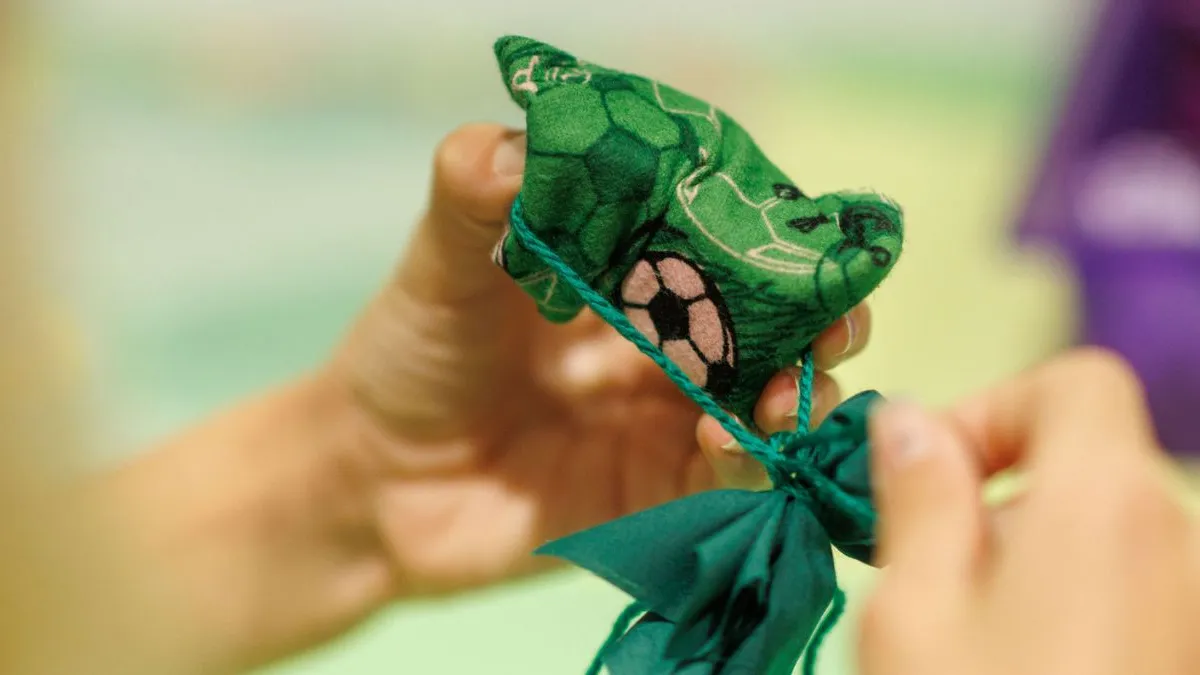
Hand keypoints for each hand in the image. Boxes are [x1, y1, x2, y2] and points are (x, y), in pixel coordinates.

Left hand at [329, 123, 873, 595]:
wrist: (369, 478)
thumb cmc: (410, 355)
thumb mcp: (441, 266)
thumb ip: (474, 199)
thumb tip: (516, 143)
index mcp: (628, 277)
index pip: (727, 247)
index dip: (776, 241)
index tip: (807, 238)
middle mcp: (664, 347)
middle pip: (773, 329)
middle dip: (819, 323)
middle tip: (836, 322)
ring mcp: (664, 422)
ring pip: (767, 407)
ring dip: (799, 397)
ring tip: (789, 395)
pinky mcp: (655, 497)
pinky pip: (724, 482)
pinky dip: (745, 462)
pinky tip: (730, 440)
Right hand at [859, 349, 1199, 674]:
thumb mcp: (913, 611)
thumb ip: (915, 496)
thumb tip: (907, 423)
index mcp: (1106, 506)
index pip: (1078, 380)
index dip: (994, 404)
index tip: (932, 467)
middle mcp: (1171, 539)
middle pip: (1082, 451)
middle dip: (994, 483)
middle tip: (926, 555)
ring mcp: (1187, 597)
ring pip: (1095, 518)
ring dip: (1020, 539)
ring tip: (963, 619)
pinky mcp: (1182, 642)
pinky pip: (1119, 573)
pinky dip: (1059, 583)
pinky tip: (1010, 650)